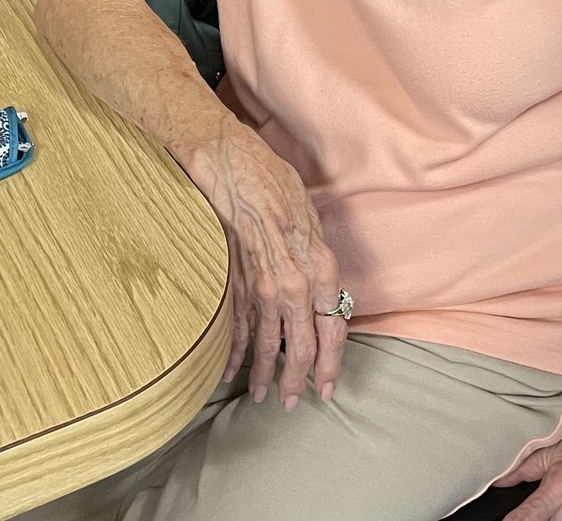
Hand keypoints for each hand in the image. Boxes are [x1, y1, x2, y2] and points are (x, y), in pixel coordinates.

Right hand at [190, 122, 347, 410]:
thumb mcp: (309, 211)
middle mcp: (293, 278)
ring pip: (268, 340)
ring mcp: (260, 281)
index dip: (330, 362)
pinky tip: (230, 369)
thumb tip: (320, 283)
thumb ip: (315, 251)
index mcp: (319, 261)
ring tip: (263, 394)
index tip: (326, 387)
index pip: (333, 326)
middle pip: (301, 342)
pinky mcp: (234, 276)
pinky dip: (234, 349)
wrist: (228, 160)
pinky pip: (237, 323)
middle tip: (293, 402)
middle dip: (298, 377)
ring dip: (265, 371)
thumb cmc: (271, 177)